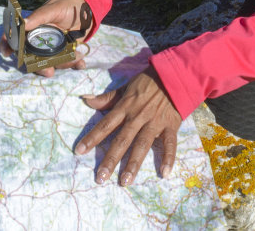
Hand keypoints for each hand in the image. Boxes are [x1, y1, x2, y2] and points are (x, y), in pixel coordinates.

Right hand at [0, 0, 89, 76]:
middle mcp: (40, 40)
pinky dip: (74, 64)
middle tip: (48, 71)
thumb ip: (40, 16)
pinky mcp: (66, 52)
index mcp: (33, 28)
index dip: (8, 45)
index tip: (6, 53)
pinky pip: (67, 62)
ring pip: (50, 62)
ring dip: (61, 65)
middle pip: (32, 57)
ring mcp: (53, 48)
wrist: (87, 8)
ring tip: (74, 60)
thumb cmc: (67, 5)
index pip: (15, 37)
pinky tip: (81, 63)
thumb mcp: (54, 8)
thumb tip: (23, 23)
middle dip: (39, 66)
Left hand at [76, 68, 181, 185]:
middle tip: (101, 178)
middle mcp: (138, 116)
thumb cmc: (148, 82)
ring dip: (133, 163)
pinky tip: (164, 173)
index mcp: (126, 107)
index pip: (105, 124)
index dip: (92, 137)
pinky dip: (168, 158)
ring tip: (125, 180)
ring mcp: (155, 122)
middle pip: (122, 140)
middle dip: (111, 159)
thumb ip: (108, 97)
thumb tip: (86, 100)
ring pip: (142, 144)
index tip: (79, 151)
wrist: (175, 74)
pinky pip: (170, 143)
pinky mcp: (170, 125)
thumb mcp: (127, 87)